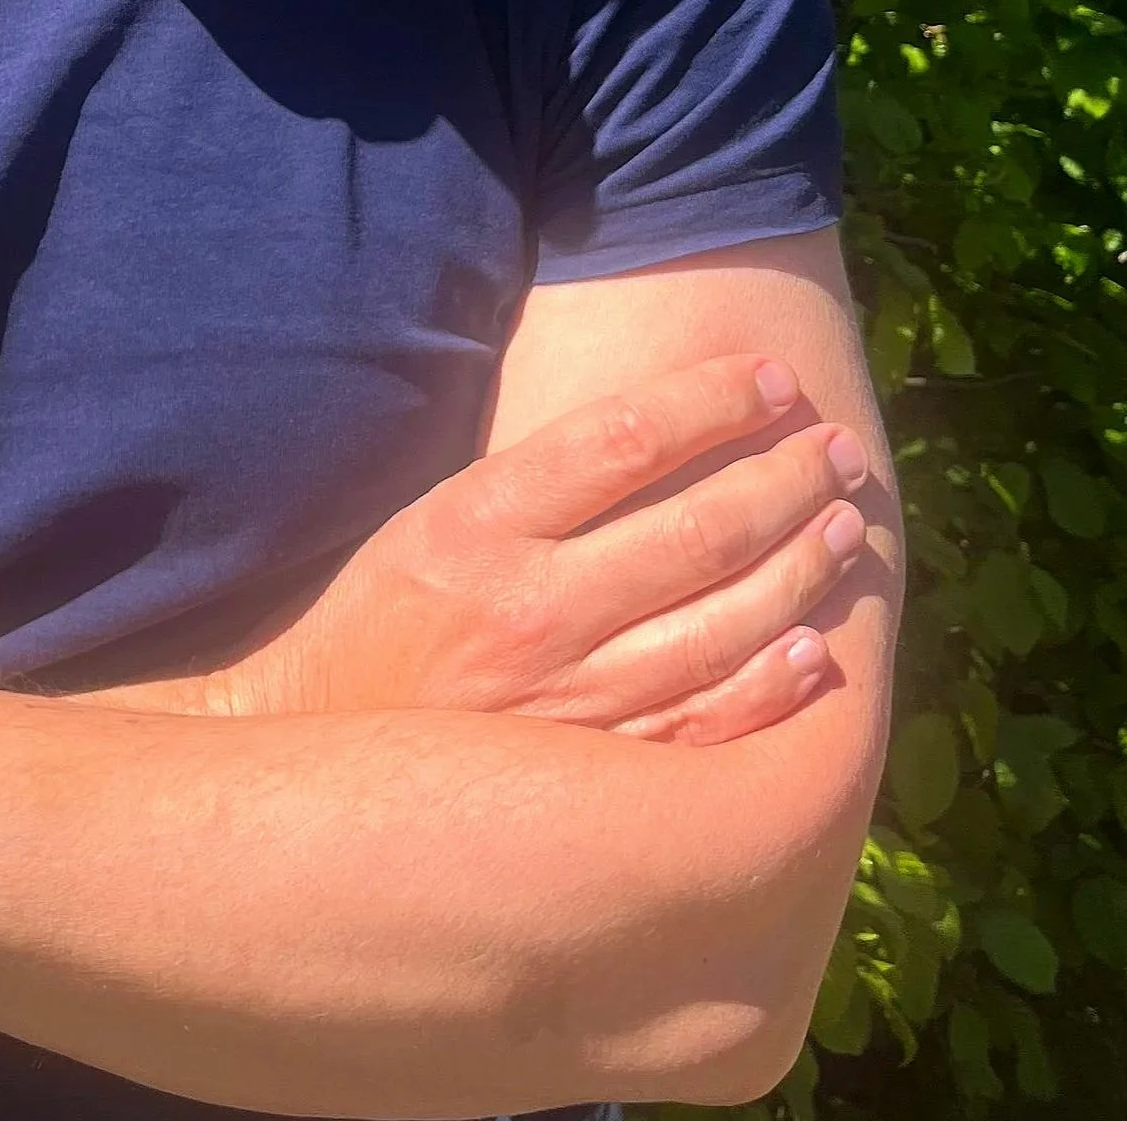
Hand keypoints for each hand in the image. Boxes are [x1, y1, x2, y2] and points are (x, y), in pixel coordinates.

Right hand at [212, 354, 870, 746]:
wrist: (307, 756)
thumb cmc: (380, 624)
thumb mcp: (431, 521)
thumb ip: (532, 483)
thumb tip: (654, 429)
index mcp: (479, 522)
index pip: (625, 436)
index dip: (713, 399)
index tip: (773, 379)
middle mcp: (530, 604)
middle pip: (696, 527)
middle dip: (785, 479)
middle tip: (839, 450)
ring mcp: (567, 697)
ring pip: (721, 624)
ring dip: (800, 568)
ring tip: (847, 526)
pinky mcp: (589, 774)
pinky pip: (705, 723)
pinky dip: (770, 686)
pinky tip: (814, 651)